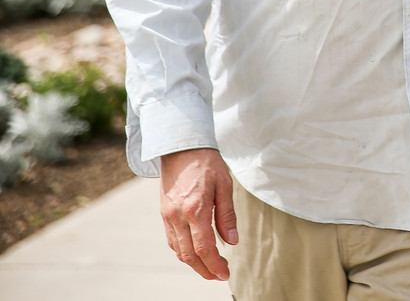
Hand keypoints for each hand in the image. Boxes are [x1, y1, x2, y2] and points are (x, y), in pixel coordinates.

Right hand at [159, 147, 237, 280]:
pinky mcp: (164, 213)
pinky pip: (172, 239)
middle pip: (189, 254)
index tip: (225, 273)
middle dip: (204, 270)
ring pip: (178, 249)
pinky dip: (183, 251)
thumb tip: (232, 241)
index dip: (215, 264)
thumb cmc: (207, 163)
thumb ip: (227, 215)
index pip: (205, 247)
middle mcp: (178, 215)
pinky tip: (195, 253)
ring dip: (193, 263)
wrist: (181, 147)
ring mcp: (168, 215)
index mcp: (196, 208)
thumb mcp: (225, 185)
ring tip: (209, 269)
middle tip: (219, 276)